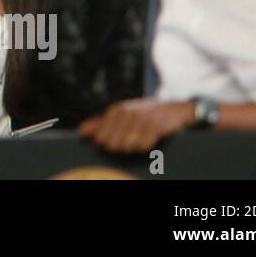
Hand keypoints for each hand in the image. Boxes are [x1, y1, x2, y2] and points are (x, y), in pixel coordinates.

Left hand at [78, 98, 196, 152]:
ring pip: (127, 147)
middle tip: (131, 138)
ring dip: (133, 147)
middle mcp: (126, 113)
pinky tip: (150, 138)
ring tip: (141, 136)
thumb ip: (100, 122)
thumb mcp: (121, 113)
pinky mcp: (154, 127)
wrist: (174, 109)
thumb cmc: (144, 113)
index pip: (100, 138)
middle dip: (120, 146)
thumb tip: (81, 131)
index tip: (117, 139)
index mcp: (115, 110)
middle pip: (112, 145)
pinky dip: (146, 146)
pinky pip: (143, 147)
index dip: (107, 143)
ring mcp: (140, 120)